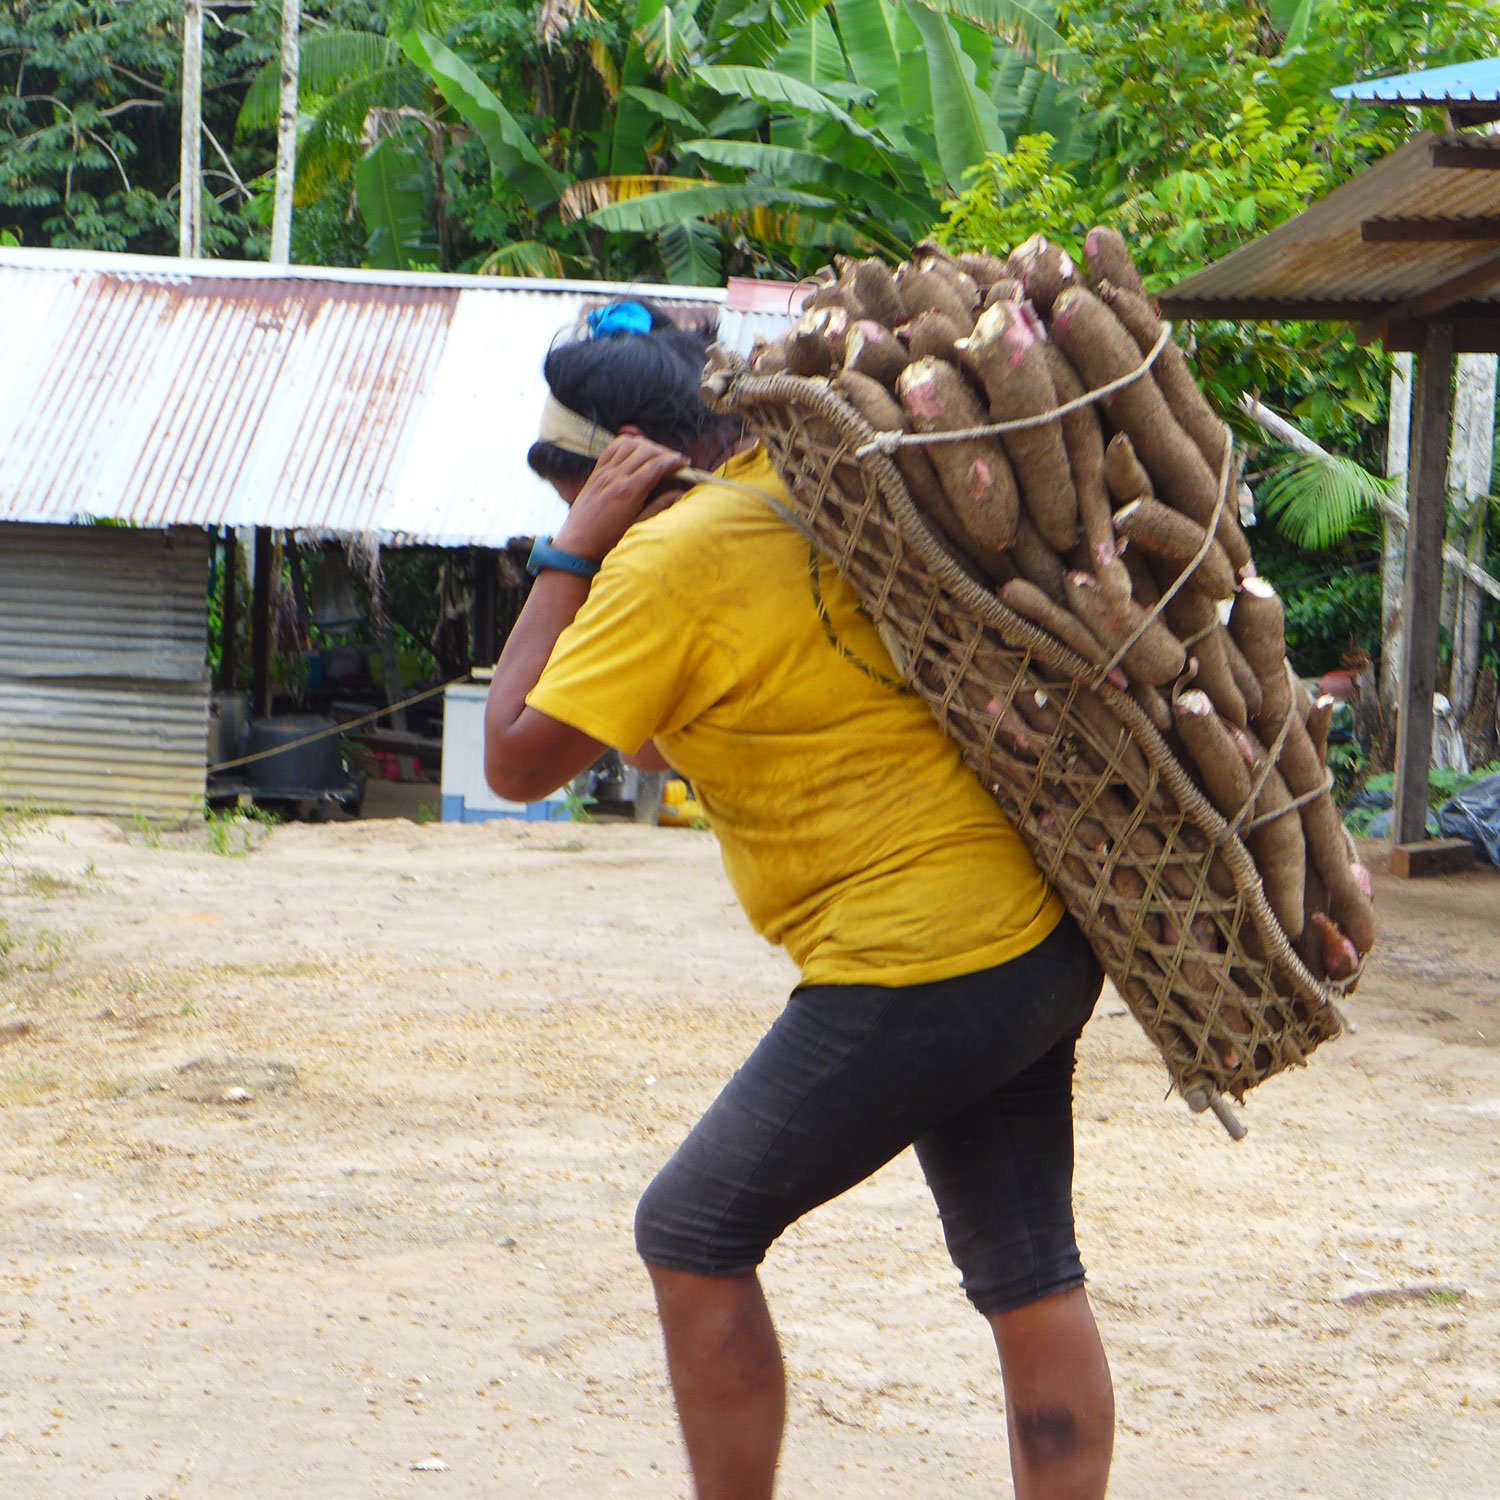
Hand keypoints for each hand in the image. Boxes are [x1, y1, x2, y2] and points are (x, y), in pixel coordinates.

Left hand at [552, 433, 687, 563]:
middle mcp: (615, 477)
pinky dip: (626, 444)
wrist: (578, 545)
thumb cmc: (608, 541)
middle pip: (645, 450)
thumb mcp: (638, 527)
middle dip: (663, 451)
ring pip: (628, 444)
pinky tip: (635, 451)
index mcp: (628, 492)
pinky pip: (611, 448)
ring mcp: (603, 473)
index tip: (684, 461)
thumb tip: (679, 493)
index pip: (656, 465)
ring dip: (645, 445)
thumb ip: (659, 507)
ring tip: (656, 454)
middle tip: (674, 459)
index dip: (673, 460)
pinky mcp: (595, 473)